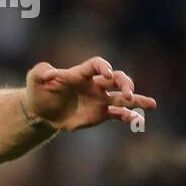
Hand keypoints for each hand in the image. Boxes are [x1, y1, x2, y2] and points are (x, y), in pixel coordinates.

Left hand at [25, 56, 156, 130]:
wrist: (40, 111)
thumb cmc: (38, 90)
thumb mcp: (34, 78)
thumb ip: (41, 72)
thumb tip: (51, 73)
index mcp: (80, 74)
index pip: (97, 65)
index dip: (104, 67)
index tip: (107, 75)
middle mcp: (94, 85)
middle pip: (117, 79)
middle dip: (125, 83)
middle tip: (129, 93)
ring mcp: (99, 99)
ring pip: (123, 98)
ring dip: (137, 100)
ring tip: (151, 104)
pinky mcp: (100, 113)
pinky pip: (118, 113)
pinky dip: (128, 116)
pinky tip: (137, 120)